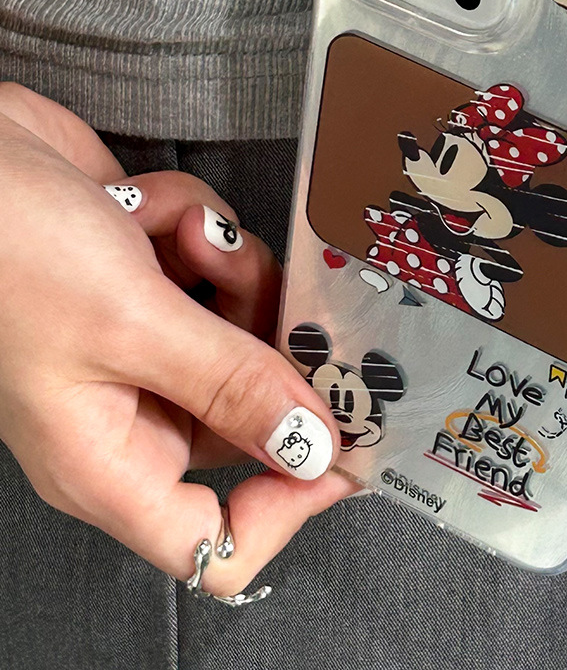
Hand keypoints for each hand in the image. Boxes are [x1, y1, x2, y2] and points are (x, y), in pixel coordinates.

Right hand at [0, 84, 353, 595]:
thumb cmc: (5, 247)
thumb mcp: (128, 324)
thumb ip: (229, 383)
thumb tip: (311, 445)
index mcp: (109, 457)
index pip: (215, 540)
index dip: (288, 504)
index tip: (345, 444)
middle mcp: (131, 407)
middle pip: (252, 412)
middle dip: (267, 344)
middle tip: (269, 298)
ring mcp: (147, 340)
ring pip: (247, 327)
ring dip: (229, 271)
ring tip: (185, 240)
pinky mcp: (156, 281)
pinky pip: (219, 266)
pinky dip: (198, 231)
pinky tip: (151, 213)